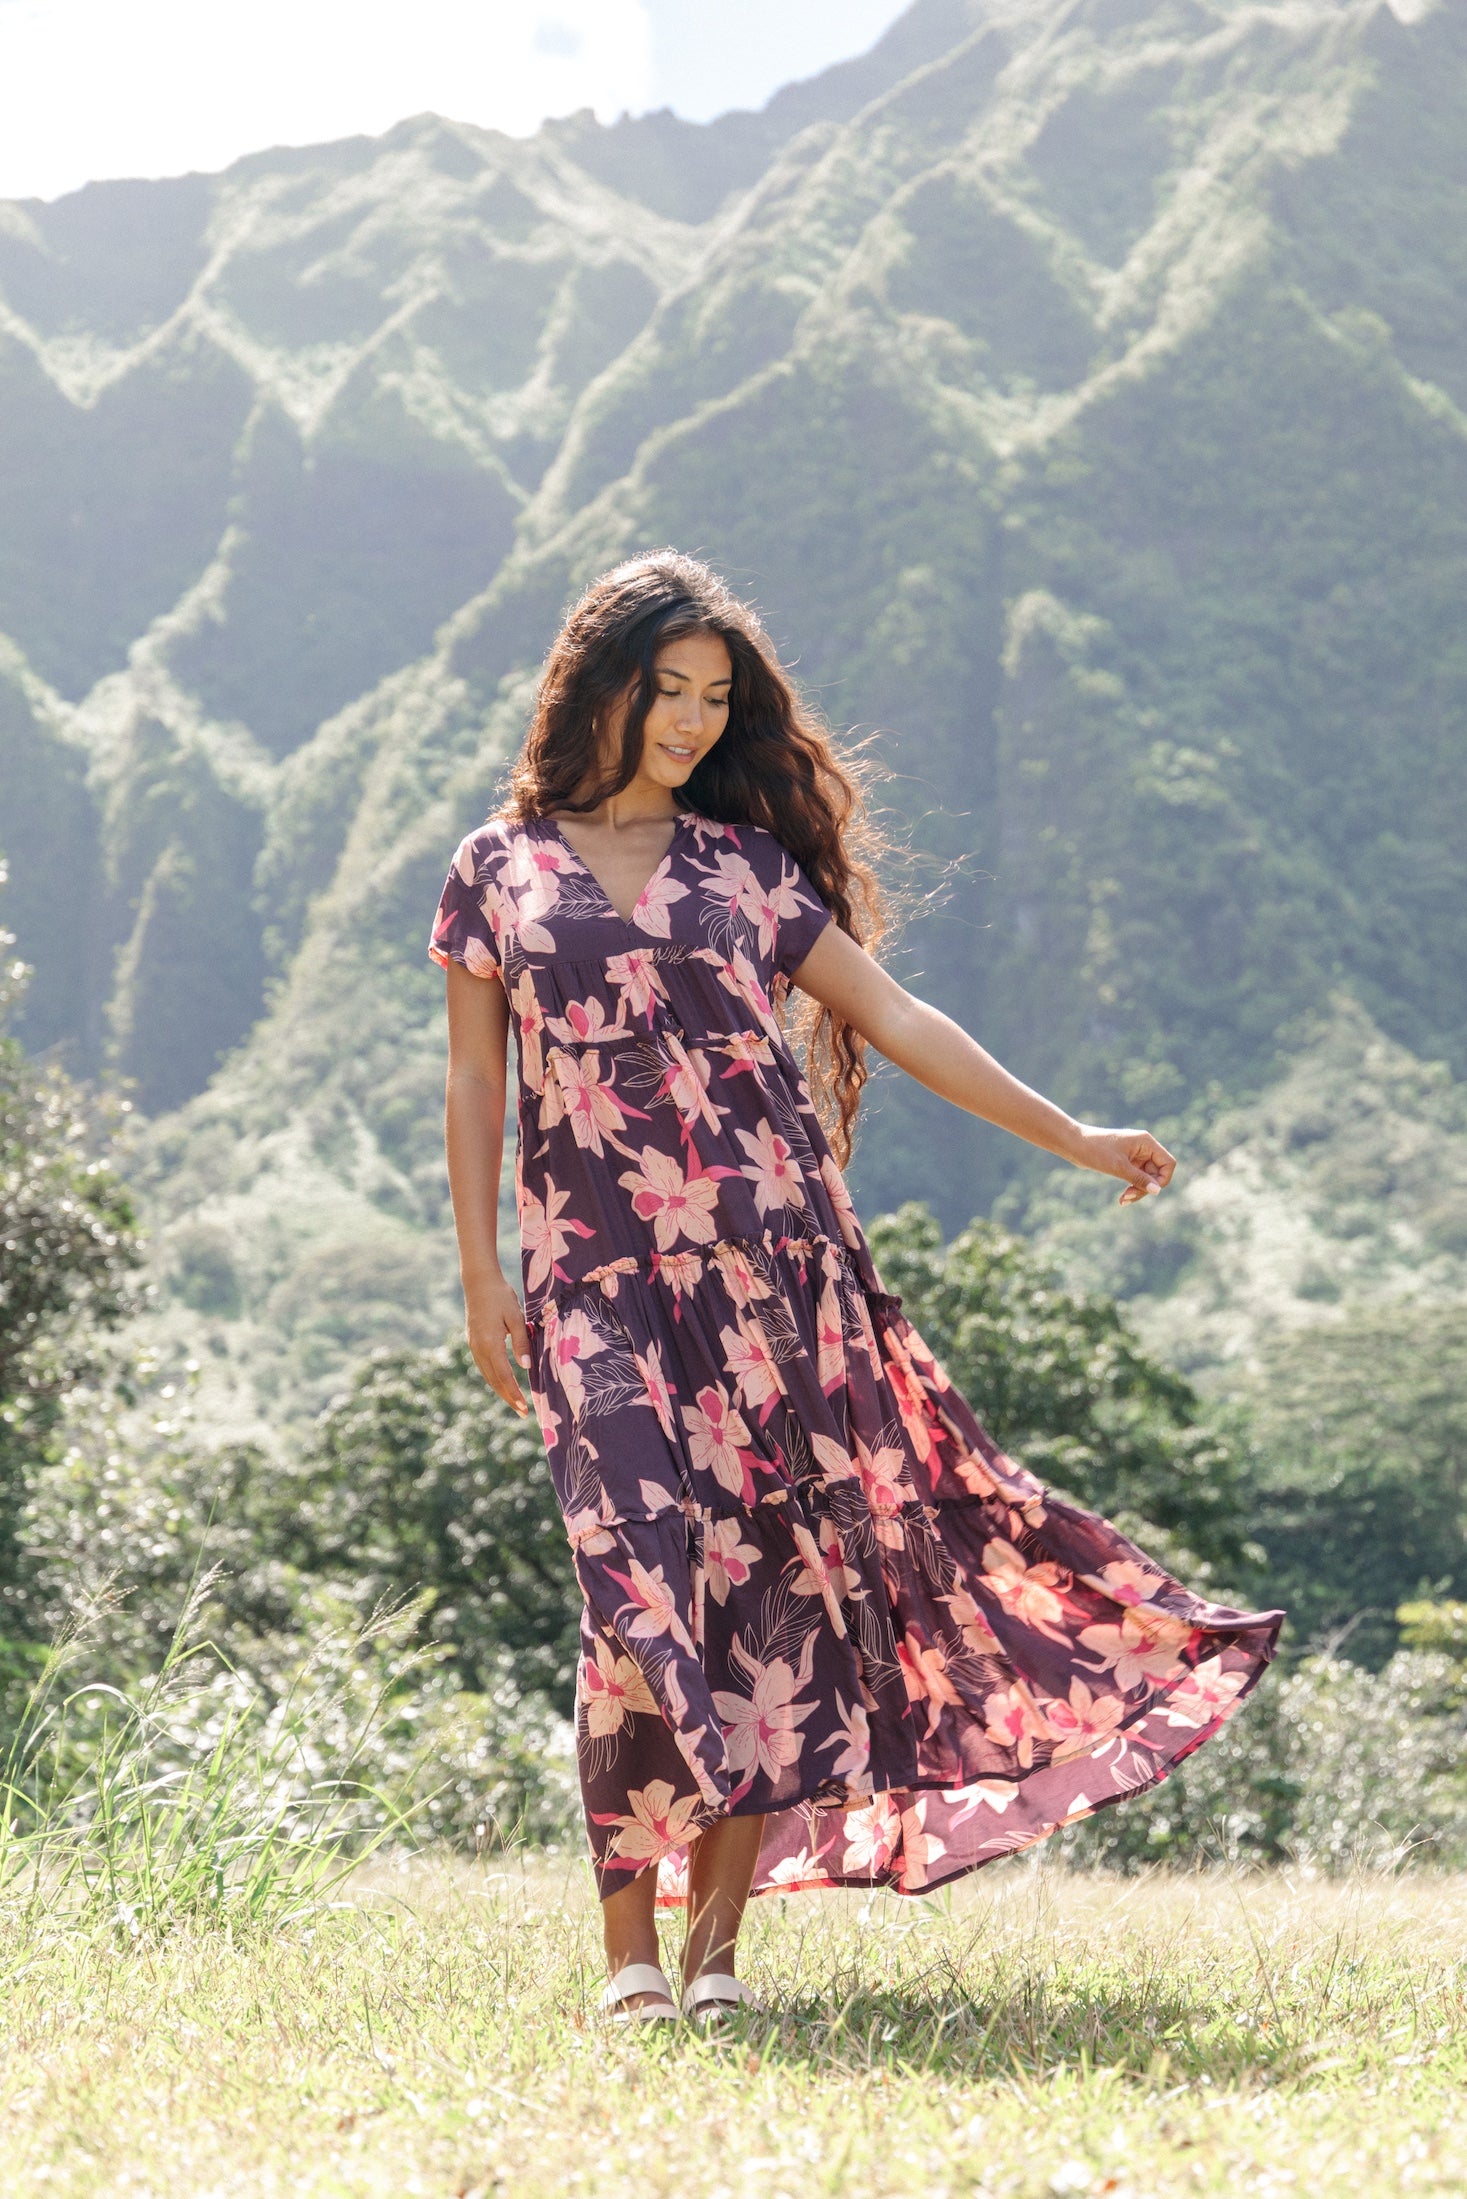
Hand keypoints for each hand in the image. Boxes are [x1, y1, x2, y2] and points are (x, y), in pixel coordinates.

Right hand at [465, 1274, 532, 1414]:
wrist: (479, 1282)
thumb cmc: (502, 1296)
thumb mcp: (516, 1318)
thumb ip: (522, 1342)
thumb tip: (526, 1367)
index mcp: (490, 1344)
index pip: (504, 1376)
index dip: (515, 1393)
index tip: (524, 1408)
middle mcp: (479, 1348)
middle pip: (494, 1380)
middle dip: (508, 1397)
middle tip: (521, 1413)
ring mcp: (473, 1345)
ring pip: (487, 1375)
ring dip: (500, 1390)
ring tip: (513, 1402)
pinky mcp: (473, 1342)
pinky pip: (483, 1366)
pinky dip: (493, 1378)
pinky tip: (502, 1382)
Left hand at [1070, 1124, 1176, 1204]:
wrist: (1073, 1144)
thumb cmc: (1095, 1151)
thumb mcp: (1118, 1167)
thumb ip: (1139, 1179)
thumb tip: (1157, 1191)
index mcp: (1146, 1142)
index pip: (1168, 1163)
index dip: (1163, 1179)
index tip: (1150, 1190)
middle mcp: (1143, 1147)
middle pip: (1157, 1173)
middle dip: (1145, 1188)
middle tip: (1128, 1198)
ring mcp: (1135, 1155)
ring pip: (1147, 1178)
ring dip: (1137, 1190)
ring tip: (1123, 1200)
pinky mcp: (1126, 1162)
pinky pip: (1136, 1178)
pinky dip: (1131, 1187)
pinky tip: (1121, 1199)